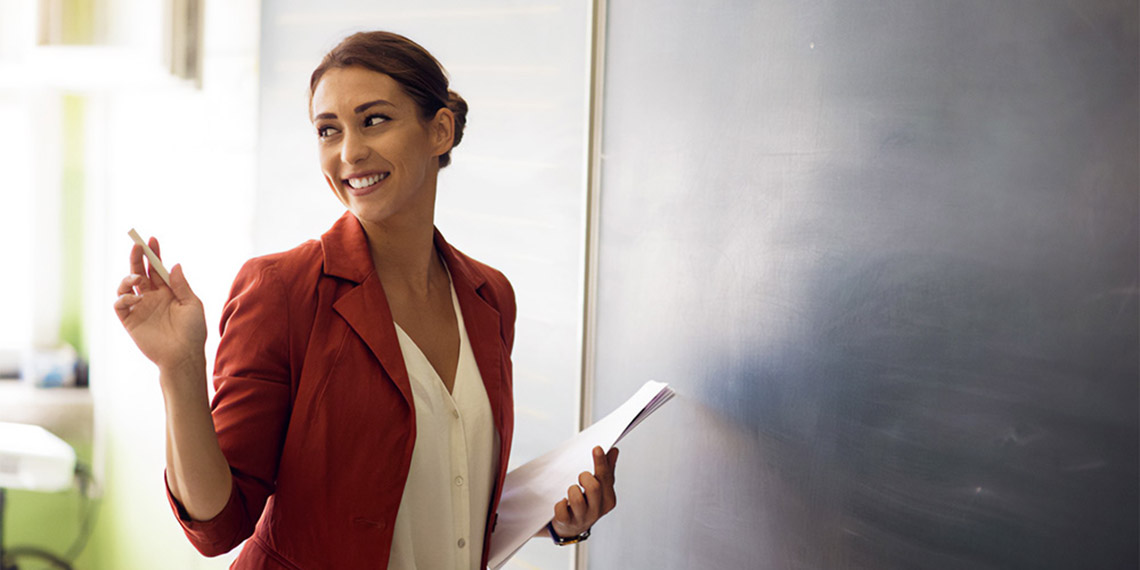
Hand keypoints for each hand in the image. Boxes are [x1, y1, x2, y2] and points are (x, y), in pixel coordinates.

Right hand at [113, 237, 206, 370]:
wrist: (183, 356)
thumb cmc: (193, 332)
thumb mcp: (192, 305)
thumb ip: (181, 285)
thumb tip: (174, 264)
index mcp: (168, 292)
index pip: (157, 269)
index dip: (154, 254)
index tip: (152, 239)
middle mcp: (152, 298)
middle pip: (140, 272)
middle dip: (137, 257)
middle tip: (137, 245)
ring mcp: (140, 308)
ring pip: (126, 285)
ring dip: (128, 277)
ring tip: (136, 279)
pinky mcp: (130, 321)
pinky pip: (120, 304)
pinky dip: (123, 297)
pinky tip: (135, 297)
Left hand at [550, 446, 618, 538]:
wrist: (570, 528)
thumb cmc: (586, 504)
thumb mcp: (599, 488)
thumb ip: (606, 470)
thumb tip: (613, 451)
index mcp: (607, 500)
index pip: (606, 478)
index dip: (601, 462)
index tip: (596, 448)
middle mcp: (596, 510)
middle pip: (594, 487)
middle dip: (585, 477)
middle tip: (581, 477)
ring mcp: (582, 518)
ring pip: (577, 499)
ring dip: (572, 490)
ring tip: (571, 491)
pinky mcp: (566, 523)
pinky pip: (561, 510)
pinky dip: (559, 504)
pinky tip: (562, 502)